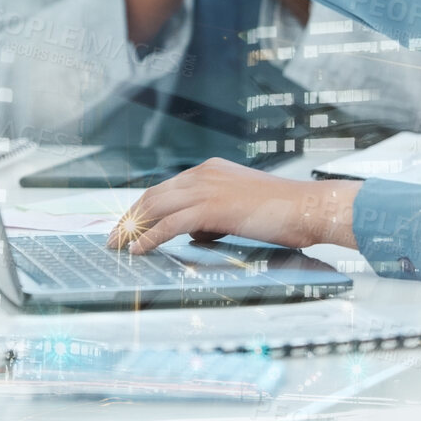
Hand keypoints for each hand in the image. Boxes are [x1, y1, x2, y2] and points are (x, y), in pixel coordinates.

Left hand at [106, 158, 361, 253]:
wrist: (308, 206)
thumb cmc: (283, 212)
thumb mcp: (241, 209)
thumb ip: (214, 217)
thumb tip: (195, 233)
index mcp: (210, 170)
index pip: (164, 189)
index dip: (142, 208)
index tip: (127, 225)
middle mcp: (203, 174)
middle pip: (152, 195)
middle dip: (128, 218)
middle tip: (112, 238)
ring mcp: (206, 188)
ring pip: (155, 207)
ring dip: (131, 228)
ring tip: (116, 247)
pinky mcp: (211, 207)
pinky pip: (169, 224)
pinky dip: (149, 238)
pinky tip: (138, 250)